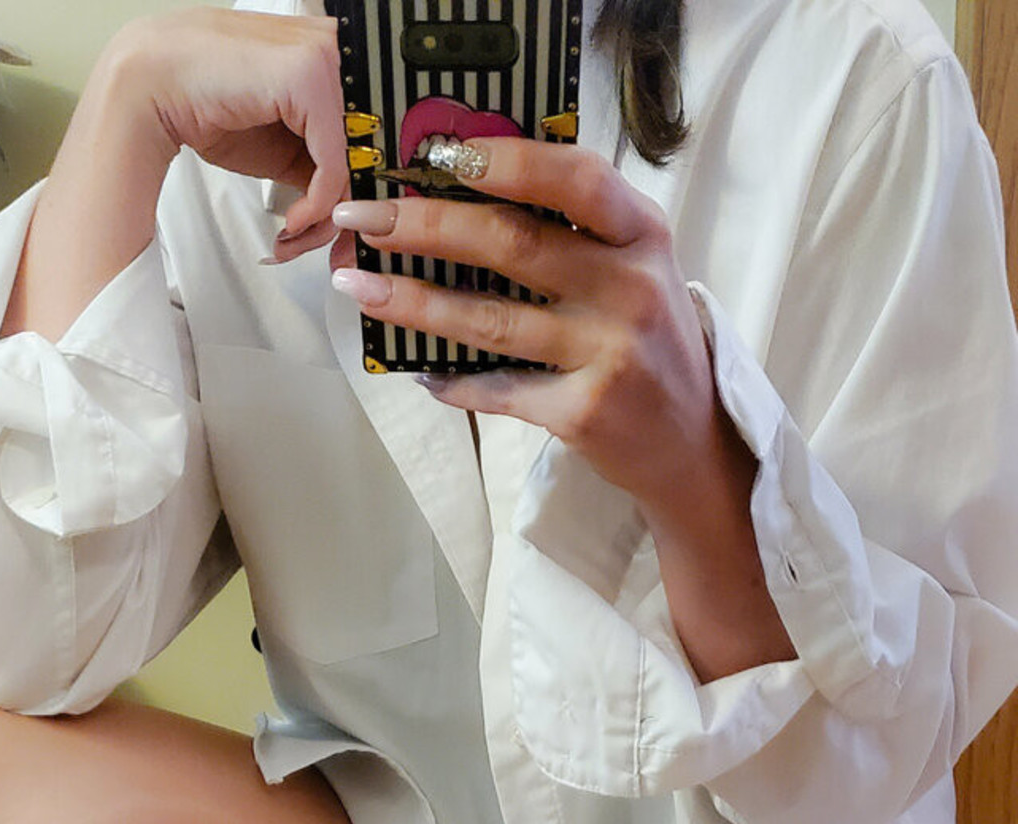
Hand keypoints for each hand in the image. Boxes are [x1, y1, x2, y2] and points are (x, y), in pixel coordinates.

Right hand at [111, 6, 348, 256]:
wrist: (149, 86)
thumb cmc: (205, 107)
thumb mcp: (279, 146)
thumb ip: (318, 165)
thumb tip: (347, 208)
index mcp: (325, 59)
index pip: (362, 135)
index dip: (353, 191)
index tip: (332, 234)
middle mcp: (332, 49)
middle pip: (364, 149)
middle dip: (344, 212)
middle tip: (317, 248)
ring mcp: (323, 56)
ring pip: (353, 159)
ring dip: (325, 216)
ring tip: (292, 238)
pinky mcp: (309, 74)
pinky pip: (333, 160)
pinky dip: (317, 204)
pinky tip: (291, 221)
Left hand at [330, 138, 794, 683]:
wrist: (690, 445)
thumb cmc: (650, 345)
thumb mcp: (638, 270)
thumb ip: (580, 230)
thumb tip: (467, 188)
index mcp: (644, 236)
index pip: (575, 178)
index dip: (503, 161)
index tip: (436, 154)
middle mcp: (631, 290)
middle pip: (513, 244)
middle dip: (425, 226)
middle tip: (363, 219)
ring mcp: (608, 355)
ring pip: (491, 321)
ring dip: (413, 302)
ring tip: (358, 287)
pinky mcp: (582, 413)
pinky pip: (497, 389)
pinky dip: (451, 381)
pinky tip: (416, 370)